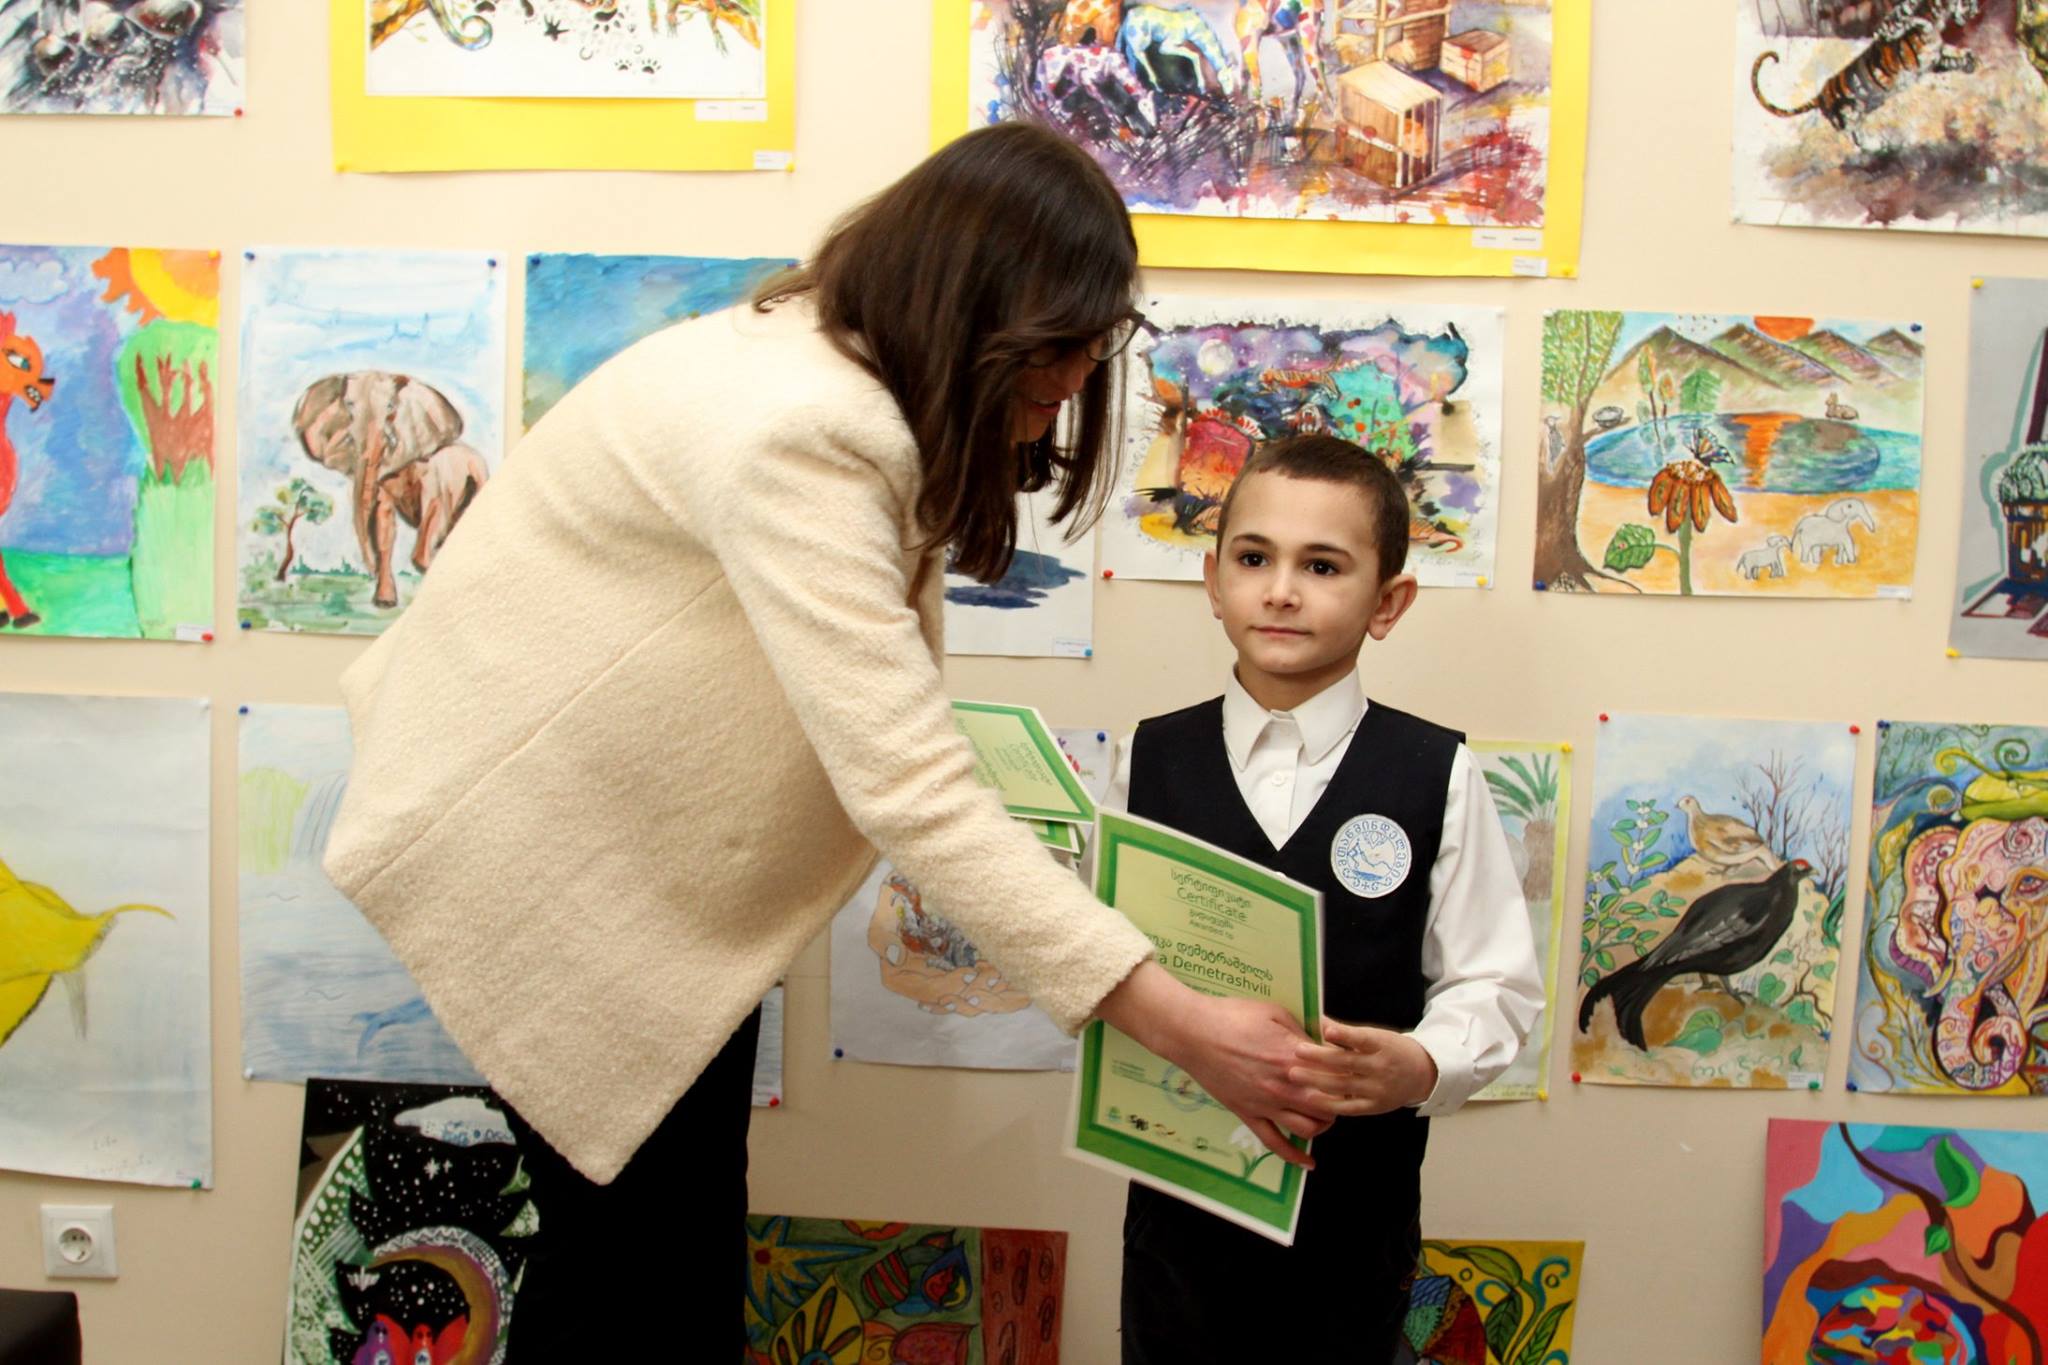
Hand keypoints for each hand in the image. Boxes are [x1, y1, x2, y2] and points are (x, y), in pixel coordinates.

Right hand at [1095, 961, 1335, 1168]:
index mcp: (1294, 1056)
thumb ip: (1301, 1030)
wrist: (1193, 1032)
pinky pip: (1274, 1143)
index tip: (1348, 1071)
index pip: (1335, 1074)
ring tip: (1323, 1118)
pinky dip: (1294, 1157)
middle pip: (1328, 1105)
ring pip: (1308, 1128)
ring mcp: (1266, 1104)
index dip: (1346, 1074)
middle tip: (1339, 1095)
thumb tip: (1321, 1042)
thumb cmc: (1231, 1016)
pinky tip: (1308, 1163)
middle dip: (1339, 1102)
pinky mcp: (1248, 1114)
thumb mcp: (1274, 1011)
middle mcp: (1284, 1085)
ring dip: (1322, 1125)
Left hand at [1289, 1018, 1438, 1116]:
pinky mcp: (1373, 1107)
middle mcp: (1381, 1068)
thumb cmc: (1389, 1050)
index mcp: (1382, 1045)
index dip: (1345, 1035)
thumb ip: (1346, 1032)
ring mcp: (1378, 1089)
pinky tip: (1310, 1097)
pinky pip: (1348, 1107)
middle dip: (1320, 1057)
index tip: (1326, 1030)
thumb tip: (1316, 1019)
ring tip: (1294, 1074)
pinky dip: (1328, 1103)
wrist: (1420, 1074)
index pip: (1363, 1039)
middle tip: (1296, 1051)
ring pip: (1343, 1085)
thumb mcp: (1375, 1036)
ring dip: (1316, 1080)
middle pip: (1347, 1062)